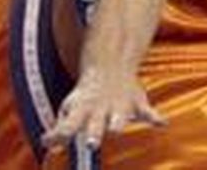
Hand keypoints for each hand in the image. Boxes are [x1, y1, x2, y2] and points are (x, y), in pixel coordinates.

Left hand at [45, 66, 165, 149]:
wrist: (110, 63)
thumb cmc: (87, 94)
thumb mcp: (71, 107)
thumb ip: (60, 128)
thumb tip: (45, 142)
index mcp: (81, 111)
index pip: (67, 126)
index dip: (57, 135)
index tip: (47, 141)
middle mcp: (99, 109)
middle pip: (95, 124)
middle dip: (93, 133)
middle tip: (90, 143)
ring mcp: (119, 106)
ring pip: (120, 117)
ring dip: (119, 122)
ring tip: (117, 129)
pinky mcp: (136, 103)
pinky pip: (147, 111)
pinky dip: (155, 117)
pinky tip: (162, 123)